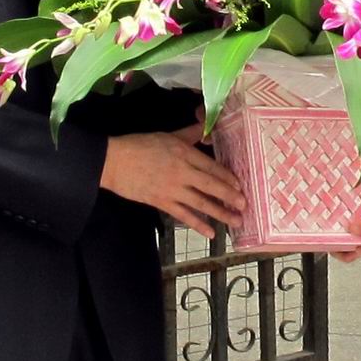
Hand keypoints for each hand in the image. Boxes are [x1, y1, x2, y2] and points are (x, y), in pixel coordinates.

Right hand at [102, 130, 242, 238]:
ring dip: (220, 213)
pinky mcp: (162, 202)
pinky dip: (198, 224)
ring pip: (201, 203)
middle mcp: (182, 172)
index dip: (228, 177)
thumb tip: (208, 127)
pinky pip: (183, 215)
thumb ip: (191, 133)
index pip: (212, 167)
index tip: (241, 185)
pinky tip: (211, 232)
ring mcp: (172, 189)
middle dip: (230, 196)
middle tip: (245, 205)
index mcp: (184, 153)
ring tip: (235, 221)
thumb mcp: (168, 135)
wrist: (114, 161)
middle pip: (211, 186)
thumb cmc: (141, 145)